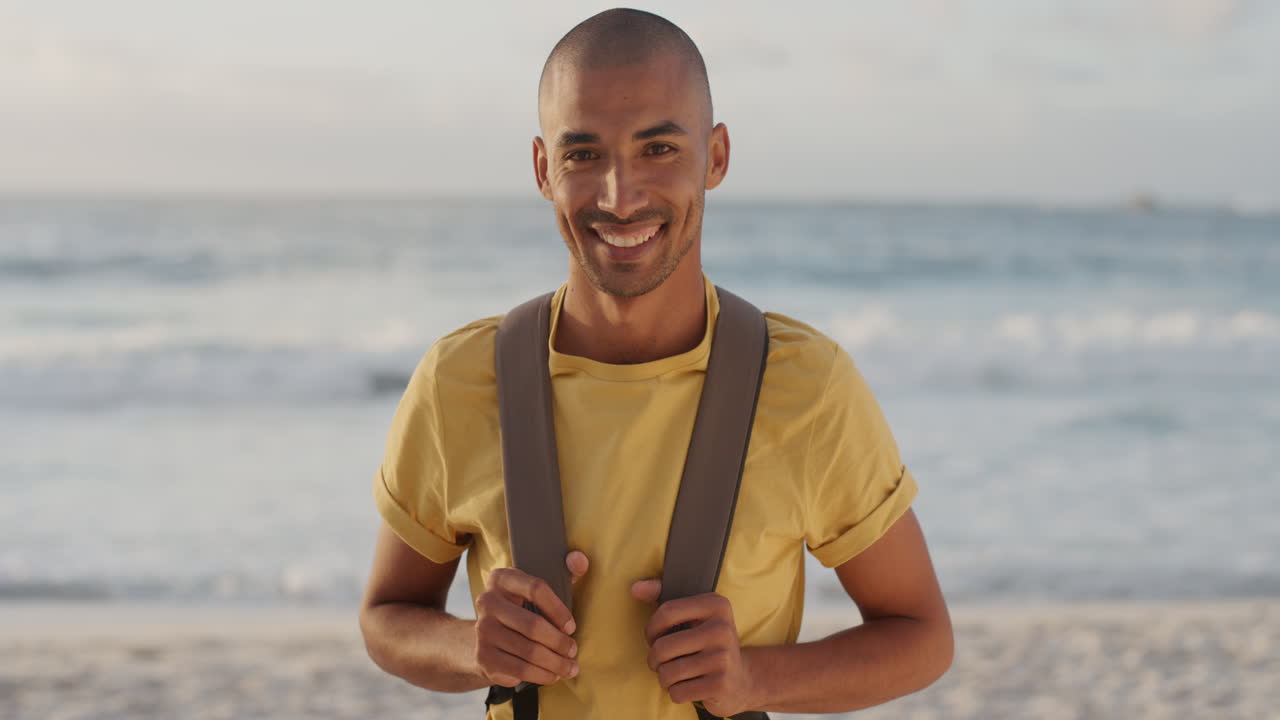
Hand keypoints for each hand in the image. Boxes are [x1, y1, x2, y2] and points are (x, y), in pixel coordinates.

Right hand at [474, 550, 588, 686]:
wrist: (485, 638)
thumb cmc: (522, 609)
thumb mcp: (538, 589)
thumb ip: (564, 571)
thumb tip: (580, 559)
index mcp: (501, 578)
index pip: (536, 588)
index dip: (558, 609)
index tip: (571, 626)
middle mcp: (487, 601)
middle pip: (533, 624)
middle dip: (559, 642)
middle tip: (573, 651)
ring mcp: (482, 630)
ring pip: (528, 651)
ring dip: (555, 663)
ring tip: (570, 667)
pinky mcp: (483, 656)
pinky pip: (519, 670)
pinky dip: (541, 675)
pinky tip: (553, 675)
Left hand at [631, 579, 756, 717]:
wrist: (741, 679)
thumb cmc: (706, 644)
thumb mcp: (691, 615)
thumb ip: (662, 596)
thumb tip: (635, 588)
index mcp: (716, 605)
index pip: (667, 612)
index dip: (651, 629)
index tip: (653, 638)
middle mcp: (722, 629)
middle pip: (663, 647)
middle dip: (654, 659)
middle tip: (661, 662)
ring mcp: (723, 657)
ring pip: (668, 672)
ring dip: (664, 678)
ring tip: (675, 675)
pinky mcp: (721, 684)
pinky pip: (678, 692)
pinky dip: (676, 693)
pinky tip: (688, 687)